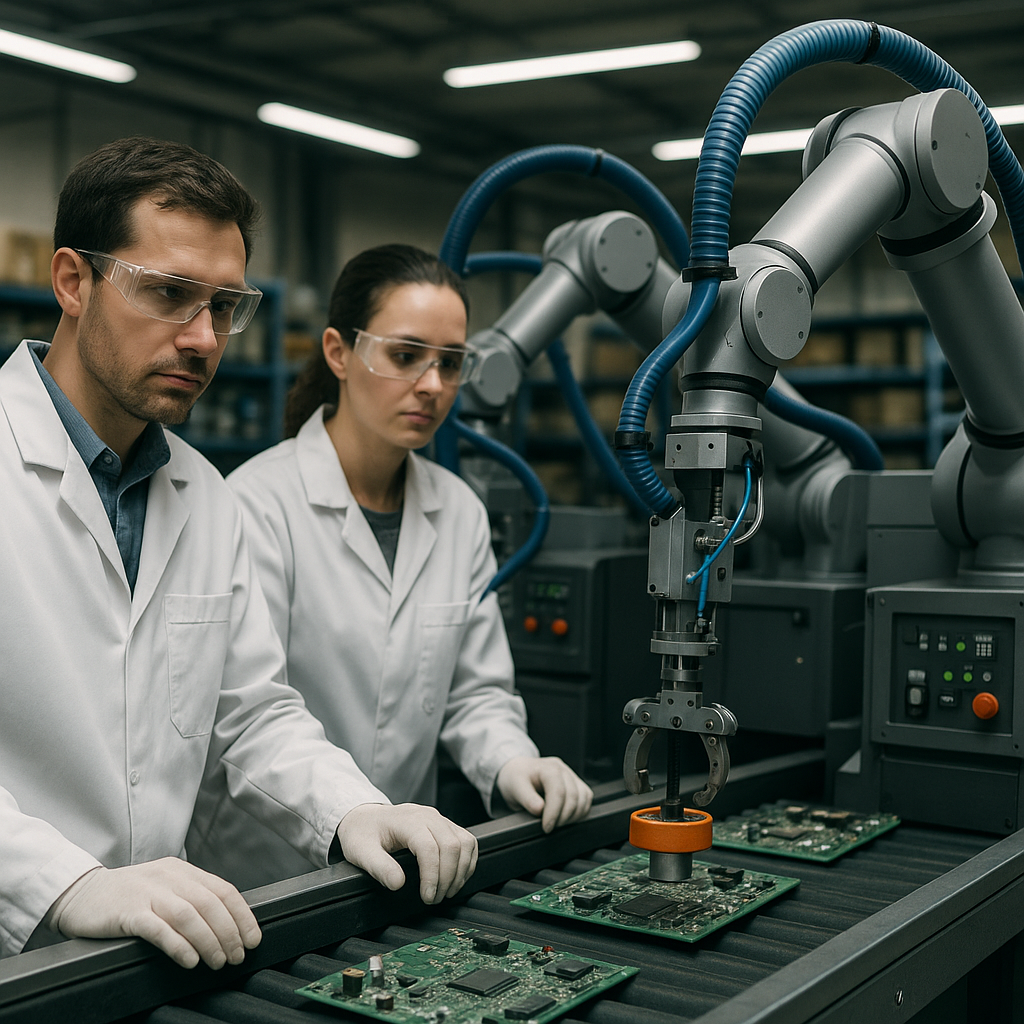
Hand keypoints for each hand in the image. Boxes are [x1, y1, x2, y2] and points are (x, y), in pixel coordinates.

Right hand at [47, 858, 260, 969]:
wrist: (80, 893)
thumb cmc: (127, 896)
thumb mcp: (164, 887)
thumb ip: (190, 898)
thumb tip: (226, 925)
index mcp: (182, 870)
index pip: (224, 890)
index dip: (242, 916)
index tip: (253, 938)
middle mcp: (169, 877)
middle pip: (211, 904)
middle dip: (229, 932)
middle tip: (236, 956)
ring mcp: (149, 893)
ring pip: (190, 915)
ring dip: (209, 941)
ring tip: (217, 961)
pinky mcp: (128, 912)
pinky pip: (160, 928)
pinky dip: (179, 945)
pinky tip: (190, 959)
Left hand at [336, 803, 477, 904]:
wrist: (366, 817)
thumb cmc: (363, 833)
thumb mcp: (361, 851)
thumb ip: (378, 867)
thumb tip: (398, 884)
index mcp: (408, 820)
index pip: (429, 847)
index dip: (432, 876)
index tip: (427, 897)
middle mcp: (428, 816)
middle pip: (452, 846)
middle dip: (448, 878)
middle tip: (435, 899)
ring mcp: (439, 819)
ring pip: (465, 843)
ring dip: (460, 871)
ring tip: (446, 891)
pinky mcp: (446, 825)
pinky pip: (467, 841)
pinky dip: (467, 862)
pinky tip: (456, 878)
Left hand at [496, 756, 592, 832]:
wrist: (518, 770)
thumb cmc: (516, 778)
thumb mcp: (514, 788)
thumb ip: (526, 798)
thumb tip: (539, 809)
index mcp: (547, 768)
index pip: (558, 791)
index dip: (554, 813)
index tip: (546, 827)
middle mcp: (562, 768)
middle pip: (573, 796)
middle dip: (563, 817)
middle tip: (550, 827)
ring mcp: (571, 774)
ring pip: (583, 797)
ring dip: (573, 815)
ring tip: (557, 822)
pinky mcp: (576, 782)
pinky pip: (586, 797)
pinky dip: (580, 810)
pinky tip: (567, 816)